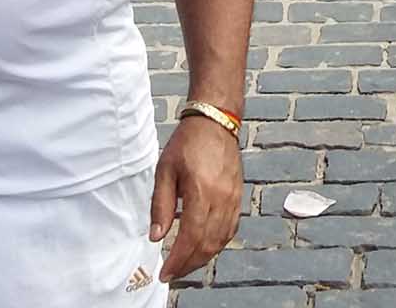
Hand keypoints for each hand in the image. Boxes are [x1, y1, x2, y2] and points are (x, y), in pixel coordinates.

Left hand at [152, 114, 242, 279]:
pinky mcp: (238, 196)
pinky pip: (230, 229)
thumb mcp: (165, 171)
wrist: (216, 121)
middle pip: (208, 244)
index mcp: (201, 191)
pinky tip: (204, 247)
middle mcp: (222, 198)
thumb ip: (161, 205)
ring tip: (185, 264)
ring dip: (203, 257)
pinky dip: (217, 244)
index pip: (191, 237)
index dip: (178, 260)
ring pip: (221, 240)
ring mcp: (233, 198)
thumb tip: (156, 236)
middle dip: (189, 264)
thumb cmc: (187, 143)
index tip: (165, 272)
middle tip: (172, 273)